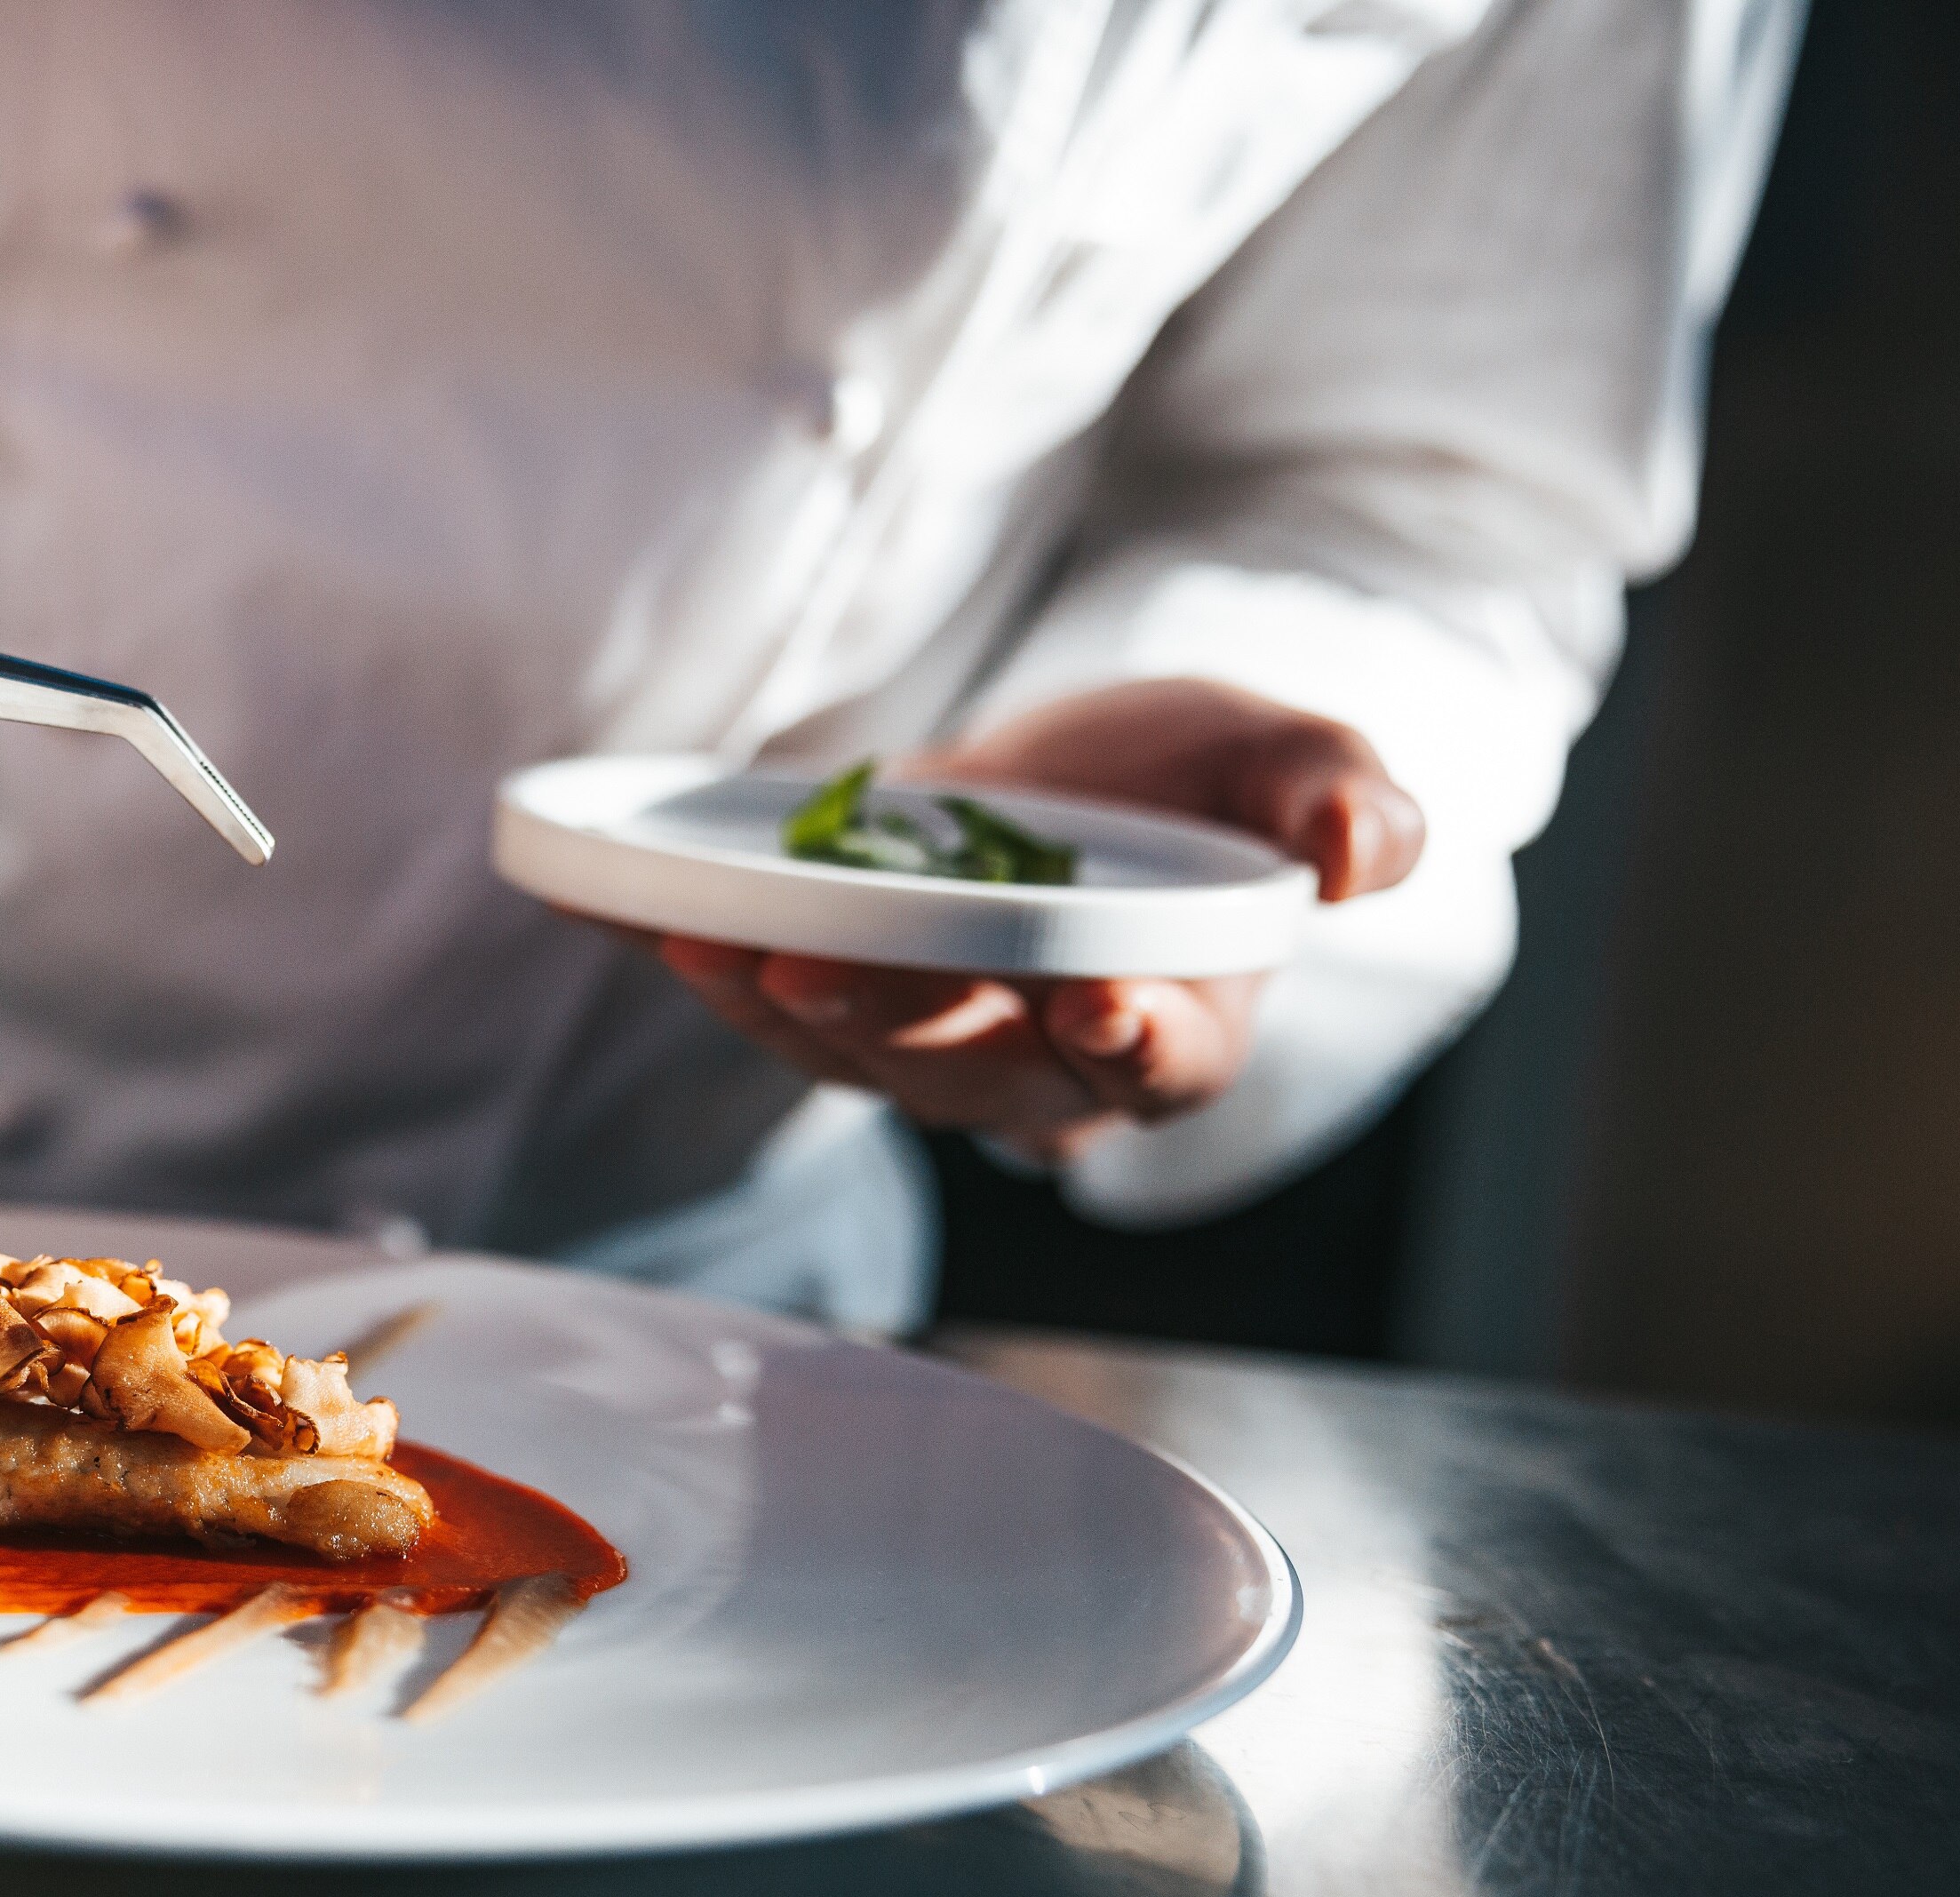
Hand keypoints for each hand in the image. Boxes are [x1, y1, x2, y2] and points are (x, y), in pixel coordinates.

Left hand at [651, 678, 1423, 1161]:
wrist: (1081, 777)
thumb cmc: (1198, 783)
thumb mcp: (1286, 765)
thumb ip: (1342, 804)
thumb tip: (1364, 849)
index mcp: (1176, 1026)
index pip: (1163, 1068)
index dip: (1136, 1049)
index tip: (1102, 1009)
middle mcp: (1040, 1063)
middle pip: (969, 1067)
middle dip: (894, 1023)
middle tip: (818, 974)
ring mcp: (923, 1038)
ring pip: (847, 1050)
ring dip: (770, 1009)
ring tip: (703, 947)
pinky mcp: (828, 993)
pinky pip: (749, 988)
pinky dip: (671, 951)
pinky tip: (596, 905)